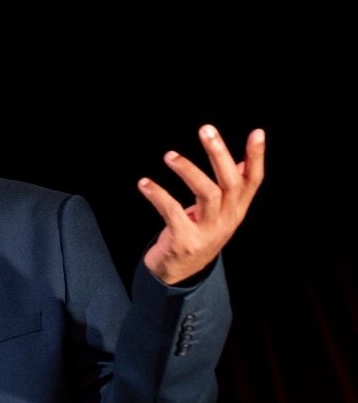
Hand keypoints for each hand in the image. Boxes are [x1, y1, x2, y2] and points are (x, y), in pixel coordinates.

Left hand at [138, 125, 264, 284]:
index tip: (258, 132)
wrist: (179, 272)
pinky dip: (158, 195)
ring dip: (188, 171)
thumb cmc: (198, 232)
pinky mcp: (185, 240)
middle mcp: (227, 218)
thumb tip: (243, 161)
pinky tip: (144, 183)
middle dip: (219, 154)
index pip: (253, 180)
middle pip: (230, 182)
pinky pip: (172, 212)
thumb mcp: (219, 212)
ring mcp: (208, 231)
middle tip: (206, 129)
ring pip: (206, 194)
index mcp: (237, 209)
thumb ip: (230, 189)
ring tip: (169, 156)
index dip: (257, 157)